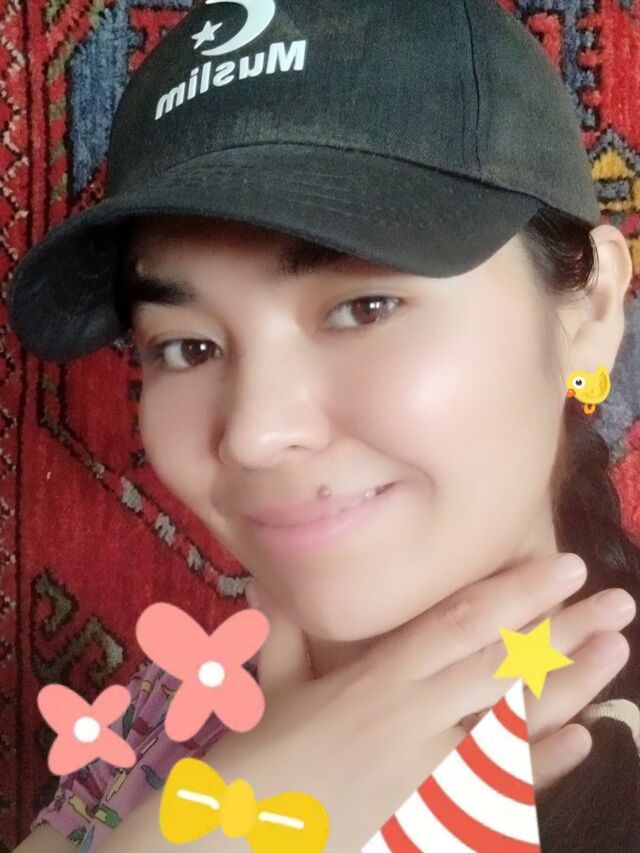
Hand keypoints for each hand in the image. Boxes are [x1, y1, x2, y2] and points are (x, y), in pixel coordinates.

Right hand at [200, 554, 633, 850]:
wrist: (243, 841)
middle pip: (500, 667)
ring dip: (569, 687)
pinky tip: (582, 740)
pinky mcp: (436, 815)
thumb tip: (270, 575)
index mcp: (375, 681)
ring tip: (614, 654)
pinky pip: (500, 790)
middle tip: (617, 602)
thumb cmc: (257, 761)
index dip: (513, 593)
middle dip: (562, 631)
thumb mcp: (269, 687)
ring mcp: (431, 773)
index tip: (563, 566)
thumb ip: (283, 630)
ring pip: (513, 723)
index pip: (457, 626)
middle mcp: (413, 719)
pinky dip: (543, 765)